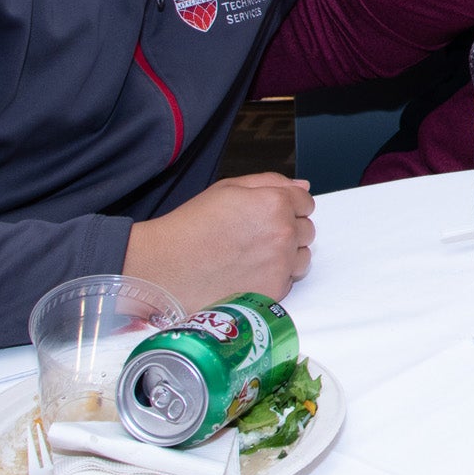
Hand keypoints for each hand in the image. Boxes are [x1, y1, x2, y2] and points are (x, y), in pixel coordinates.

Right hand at [123, 173, 315, 307]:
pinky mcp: (274, 291)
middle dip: (288, 230)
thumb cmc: (192, 226)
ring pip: (303, 257)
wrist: (166, 266)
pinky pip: (289, 281)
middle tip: (256, 236)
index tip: (268, 216)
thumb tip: (304, 187)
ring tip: (254, 256)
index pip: (306, 203)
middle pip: (307, 230)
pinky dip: (275, 277)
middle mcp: (284, 233)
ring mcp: (281, 264)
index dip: (288, 207)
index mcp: (275, 203)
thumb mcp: (228, 189)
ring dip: (287, 255)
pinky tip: (250, 273)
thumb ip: (271, 183)